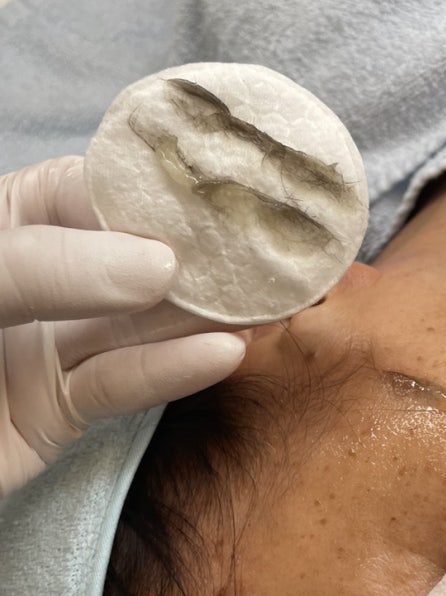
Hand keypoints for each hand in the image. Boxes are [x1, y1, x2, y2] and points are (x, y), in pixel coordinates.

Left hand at [0, 156, 246, 495]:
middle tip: (269, 252)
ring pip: (141, 324)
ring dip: (203, 316)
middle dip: (201, 257)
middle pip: (135, 259)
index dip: (160, 192)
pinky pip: (123, 384)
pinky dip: (172, 373)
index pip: (97, 190)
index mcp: (13, 221)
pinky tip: (223, 354)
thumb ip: (45, 264)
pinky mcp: (63, 405)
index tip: (224, 197)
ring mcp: (54, 341)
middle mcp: (44, 277)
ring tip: (267, 303)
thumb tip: (157, 264)